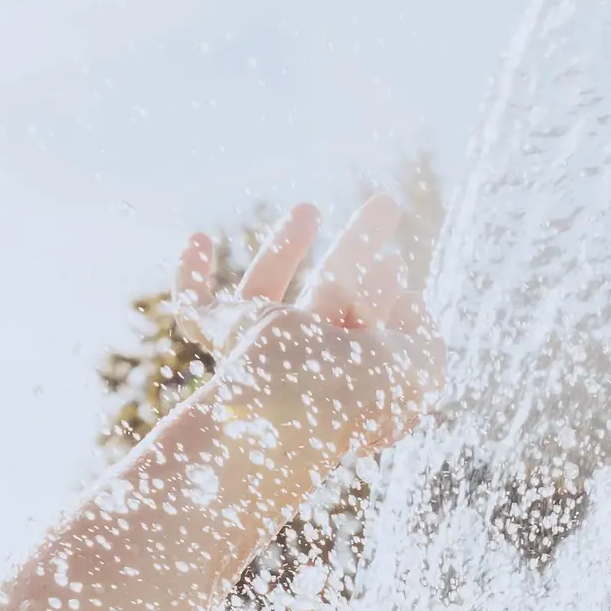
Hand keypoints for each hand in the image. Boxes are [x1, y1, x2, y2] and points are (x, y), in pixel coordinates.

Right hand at [173, 191, 442, 466]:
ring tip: (311, 208)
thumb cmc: (358, 392)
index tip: (397, 263)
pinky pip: (195, 309)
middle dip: (357, 249)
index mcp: (353, 370)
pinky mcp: (225, 336)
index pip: (373, 325)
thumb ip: (421, 333)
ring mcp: (261, 348)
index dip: (387, 296)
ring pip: (264, 290)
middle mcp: (308, 359)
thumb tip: (406, 301)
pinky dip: (189, 276)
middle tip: (386, 203)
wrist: (292, 407)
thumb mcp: (418, 369)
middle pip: (330, 294)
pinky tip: (198, 239)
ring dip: (282, 247)